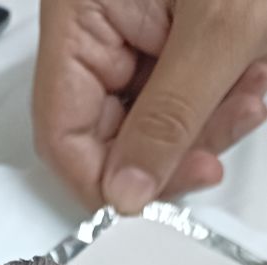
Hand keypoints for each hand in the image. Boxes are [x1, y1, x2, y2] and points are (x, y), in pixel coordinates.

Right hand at [34, 0, 266, 211]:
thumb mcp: (221, 28)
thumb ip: (170, 119)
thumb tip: (127, 190)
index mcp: (81, 8)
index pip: (61, 129)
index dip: (102, 178)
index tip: (147, 200)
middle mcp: (98, 18)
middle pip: (108, 130)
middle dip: (171, 146)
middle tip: (217, 146)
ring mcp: (133, 23)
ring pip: (149, 119)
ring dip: (205, 122)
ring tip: (250, 90)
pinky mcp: (167, 26)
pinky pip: (177, 92)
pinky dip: (218, 97)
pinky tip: (249, 77)